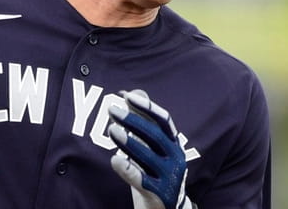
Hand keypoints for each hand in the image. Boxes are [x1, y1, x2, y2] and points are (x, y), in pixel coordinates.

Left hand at [108, 90, 189, 208]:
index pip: (163, 120)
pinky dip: (128, 170)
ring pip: (149, 157)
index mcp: (174, 144)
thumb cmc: (155, 172)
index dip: (146, 106)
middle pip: (155, 136)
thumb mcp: (151, 146)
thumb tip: (132, 92)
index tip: (127, 96)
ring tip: (112, 129)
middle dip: (133, 121)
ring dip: (129, 142)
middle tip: (112, 110)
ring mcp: (170, 178)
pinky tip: (114, 160)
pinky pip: (142, 181)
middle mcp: (176, 159)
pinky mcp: (159, 195)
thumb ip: (143, 120)